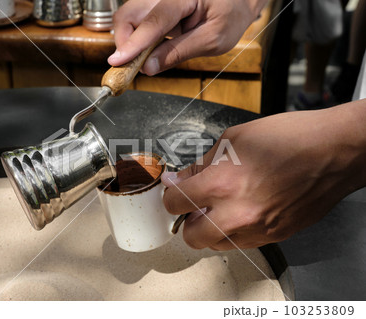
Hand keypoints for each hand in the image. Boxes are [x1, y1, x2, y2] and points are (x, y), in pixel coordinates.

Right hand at [108, 0, 266, 74]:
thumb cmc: (230, 15)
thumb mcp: (213, 39)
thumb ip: (179, 52)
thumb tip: (148, 67)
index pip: (154, 20)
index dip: (134, 43)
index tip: (118, 62)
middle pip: (129, 14)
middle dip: (125, 43)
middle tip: (133, 65)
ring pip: (128, 17)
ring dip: (130, 41)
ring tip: (146, 58)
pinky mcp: (154, 3)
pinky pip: (136, 20)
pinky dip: (137, 38)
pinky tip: (150, 48)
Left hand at [162, 100, 365, 249]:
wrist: (333, 152)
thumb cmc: (288, 138)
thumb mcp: (234, 139)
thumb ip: (201, 164)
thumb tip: (179, 179)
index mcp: (221, 184)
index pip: (174, 204)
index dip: (170, 195)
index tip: (174, 189)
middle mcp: (236, 213)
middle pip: (191, 237)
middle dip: (186, 220)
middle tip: (194, 205)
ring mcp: (257, 229)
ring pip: (215, 244)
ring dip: (210, 228)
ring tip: (220, 207)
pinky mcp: (274, 236)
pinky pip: (241, 243)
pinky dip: (234, 231)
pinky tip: (241, 211)